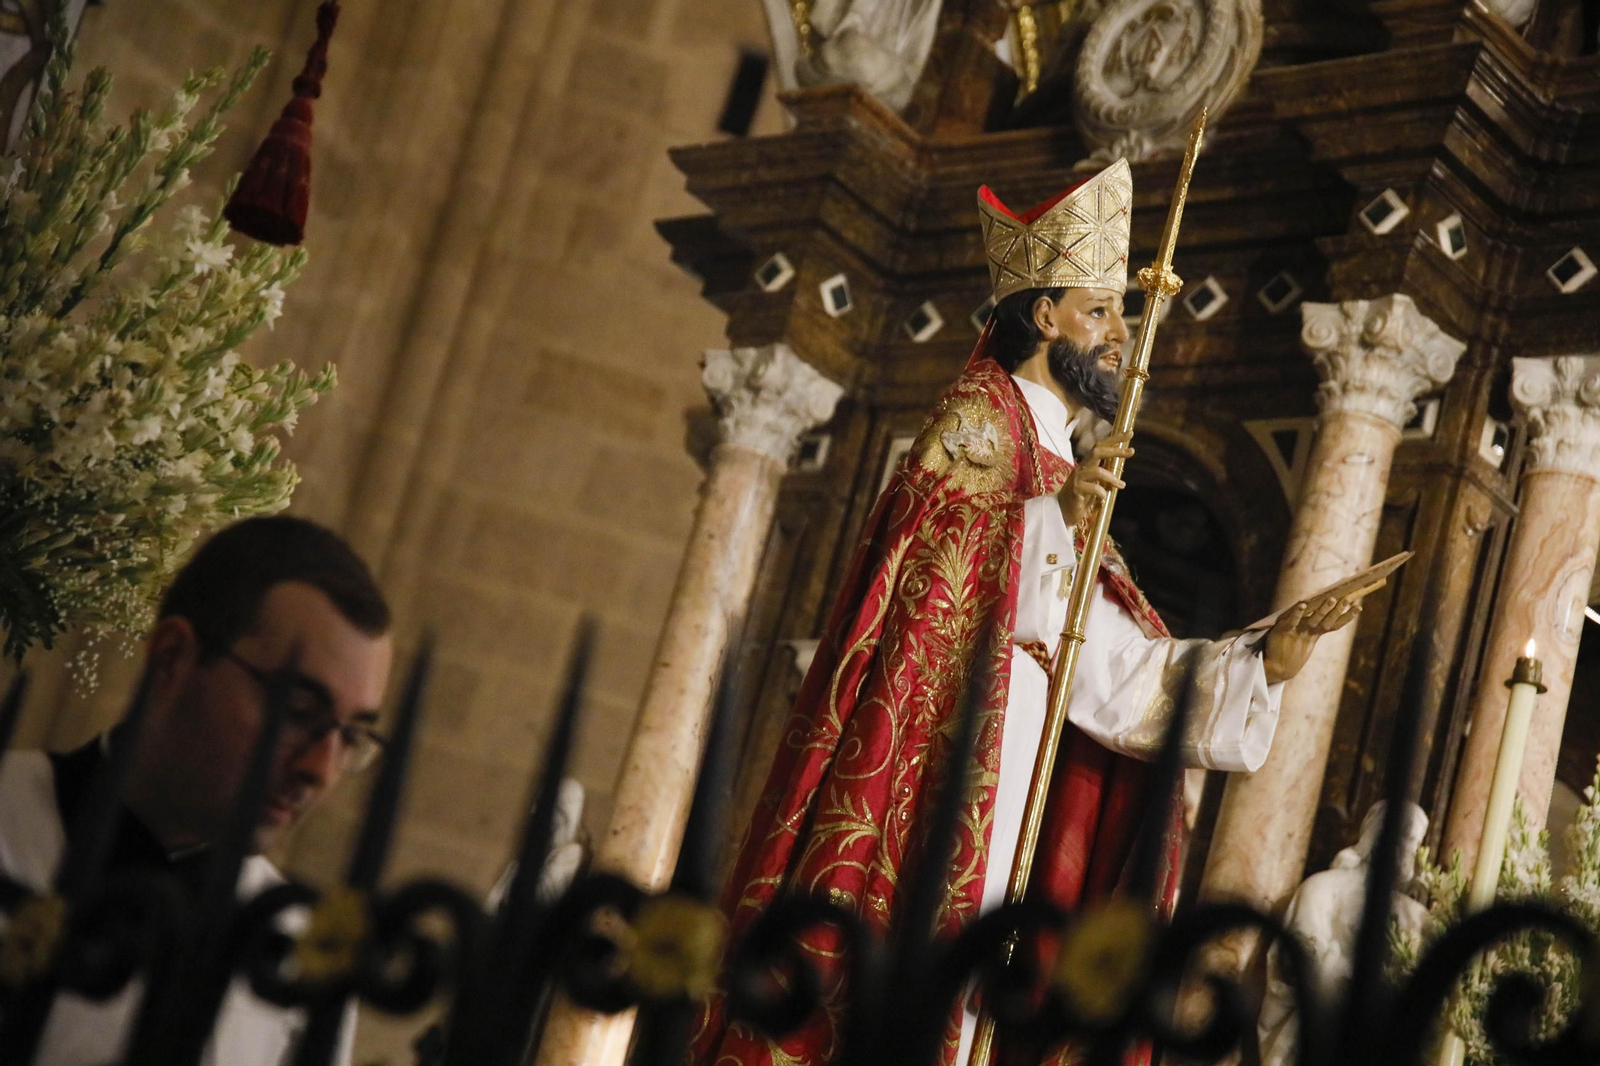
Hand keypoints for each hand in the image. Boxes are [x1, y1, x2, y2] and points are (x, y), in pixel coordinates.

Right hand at [1059, 430, 1132, 528]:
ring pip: (1097, 471)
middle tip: (1131, 452)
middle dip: (1115, 450)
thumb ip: (1104, 480)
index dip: (1114, 439)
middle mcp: (1081, 468)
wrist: (1062, 513)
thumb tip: (1120, 477)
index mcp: (1086, 465)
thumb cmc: (1080, 499)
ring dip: (1112, 478)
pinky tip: (1103, 499)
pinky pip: (1093, 488)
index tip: (1130, 433)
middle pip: (1097, 451)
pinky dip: (1102, 493)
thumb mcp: (1095, 486)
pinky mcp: (1076, 490)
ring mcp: (1077, 478)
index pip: (1100, 447)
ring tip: (1121, 485)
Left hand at [1261, 582, 1379, 684]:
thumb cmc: (1291, 648)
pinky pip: (1292, 620)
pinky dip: (1298, 612)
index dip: (1347, 617)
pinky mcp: (1283, 630)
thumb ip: (1313, 623)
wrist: (1276, 666)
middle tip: (1347, 599)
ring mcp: (1298, 631)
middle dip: (1337, 610)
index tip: (1359, 607)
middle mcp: (1309, 632)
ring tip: (1331, 598)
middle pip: (1326, 620)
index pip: (1335, 624)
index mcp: (1316, 633)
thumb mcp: (1305, 636)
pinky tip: (1303, 604)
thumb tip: (1323, 605)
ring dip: (1323, 609)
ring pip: (1313, 619)